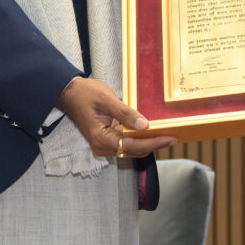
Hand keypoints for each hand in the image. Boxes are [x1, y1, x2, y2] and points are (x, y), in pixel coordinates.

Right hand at [55, 76, 176, 159]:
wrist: (70, 93)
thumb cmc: (85, 94)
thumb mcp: (106, 100)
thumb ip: (125, 113)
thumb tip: (144, 125)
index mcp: (102, 139)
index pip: (133, 146)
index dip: (153, 143)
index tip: (171, 138)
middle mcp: (103, 147)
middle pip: (134, 151)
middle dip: (154, 145)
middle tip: (174, 136)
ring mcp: (105, 144)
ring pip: (132, 149)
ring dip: (148, 143)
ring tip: (167, 134)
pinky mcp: (108, 139)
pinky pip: (127, 143)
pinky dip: (140, 139)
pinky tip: (152, 132)